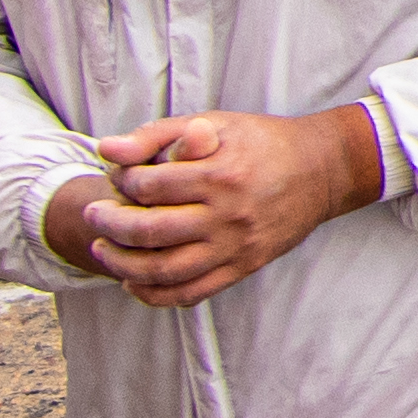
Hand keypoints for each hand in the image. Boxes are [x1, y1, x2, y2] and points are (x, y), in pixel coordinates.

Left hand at [59, 104, 387, 306]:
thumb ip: (157, 135)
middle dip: (110, 224)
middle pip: (150, 230)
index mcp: (220, 173)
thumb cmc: (262, 142)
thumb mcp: (214, 123)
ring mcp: (236, 246)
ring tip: (103, 248)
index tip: (116, 176)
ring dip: (123, 264)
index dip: (122, 180)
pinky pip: (191, 292)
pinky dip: (154, 294)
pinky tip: (133, 281)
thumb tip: (106, 150)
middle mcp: (228, 214)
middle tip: (94, 215)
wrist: (323, 170)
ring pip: (164, 270)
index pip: (149, 185)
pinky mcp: (243, 267)